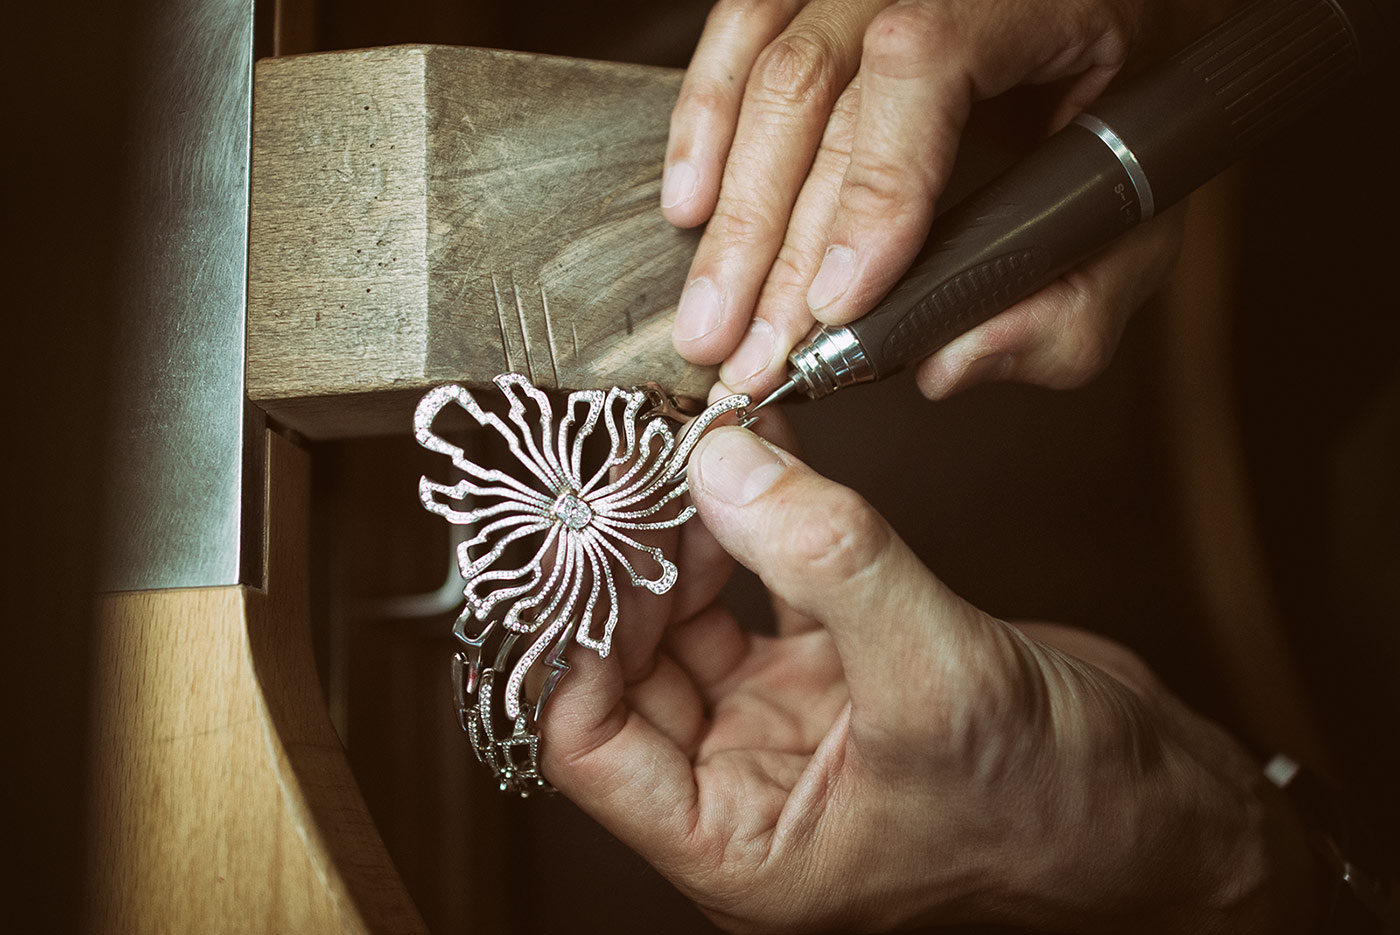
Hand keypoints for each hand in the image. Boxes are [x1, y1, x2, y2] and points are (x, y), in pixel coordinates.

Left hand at [542, 421, 1319, 932]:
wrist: (1167, 810)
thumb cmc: (1066, 813)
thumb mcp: (940, 681)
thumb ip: (828, 561)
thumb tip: (721, 464)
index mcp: (740, 841)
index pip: (592, 745)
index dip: (578, 639)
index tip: (595, 538)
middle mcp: (750, 786)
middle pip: (636, 666)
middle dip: (636, 566)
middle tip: (644, 472)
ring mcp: (790, 725)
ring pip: (694, 619)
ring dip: (691, 534)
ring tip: (699, 453)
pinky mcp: (838, 671)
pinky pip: (766, 588)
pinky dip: (756, 523)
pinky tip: (755, 460)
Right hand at [664, 0, 1194, 400]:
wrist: (1120, 15)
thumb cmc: (1124, 116)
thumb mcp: (1134, 218)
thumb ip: (1072, 305)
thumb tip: (944, 366)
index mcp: (1035, 1)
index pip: (926, 63)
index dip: (874, 185)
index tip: (841, 302)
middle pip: (820, 86)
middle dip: (776, 242)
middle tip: (748, 354)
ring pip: (770, 71)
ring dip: (732, 209)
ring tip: (709, 317)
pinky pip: (738, 29)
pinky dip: (703, 123)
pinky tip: (688, 208)